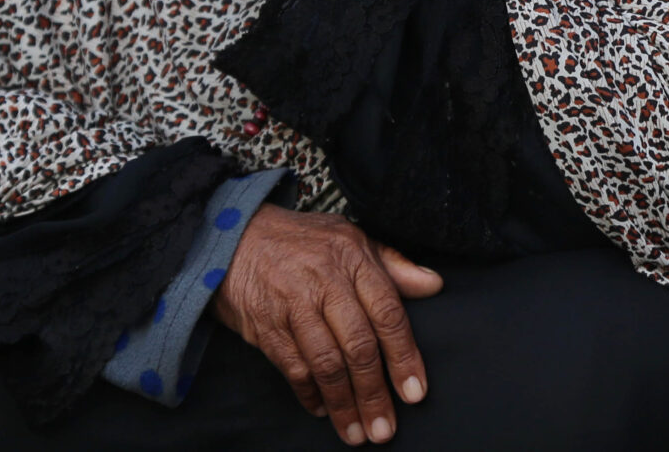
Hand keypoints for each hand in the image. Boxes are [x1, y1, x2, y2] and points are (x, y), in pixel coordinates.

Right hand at [211, 205, 441, 443]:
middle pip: (358, 345)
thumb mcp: (349, 238)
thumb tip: (434, 285)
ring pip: (326, 363)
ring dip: (344, 404)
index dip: (404, 356)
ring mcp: (293, 302)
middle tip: (385, 429)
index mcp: (352, 256)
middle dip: (374, 393)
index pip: (388, 313)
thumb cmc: (301, 241)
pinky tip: (323, 410)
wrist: (234, 236)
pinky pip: (293, 368)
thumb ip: (392, 265)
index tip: (415, 392)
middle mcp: (324, 279)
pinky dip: (310, 394)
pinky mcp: (266, 324)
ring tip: (357, 433)